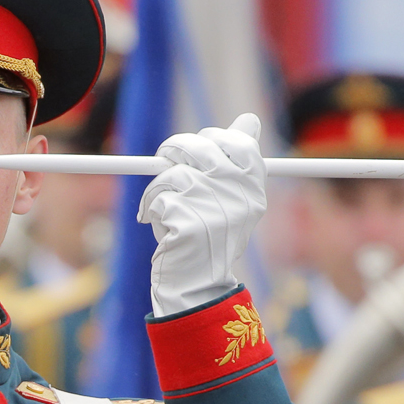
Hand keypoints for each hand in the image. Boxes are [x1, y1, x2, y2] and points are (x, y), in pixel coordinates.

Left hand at [138, 114, 266, 316]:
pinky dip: (150, 207)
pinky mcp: (188, 221)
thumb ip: (235, 160)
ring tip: (159, 207)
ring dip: (157, 187)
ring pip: (172, 173)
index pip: (238, 141)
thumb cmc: (209, 237)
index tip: (194, 153)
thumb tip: (250, 119)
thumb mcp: (229, 199)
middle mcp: (239, 195)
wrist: (197, 284)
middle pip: (200, 146)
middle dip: (173, 149)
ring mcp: (214, 207)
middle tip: (164, 161)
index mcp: (253, 187)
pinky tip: (157, 224)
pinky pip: (158, 196)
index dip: (210, 139)